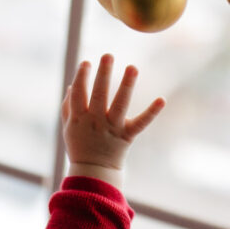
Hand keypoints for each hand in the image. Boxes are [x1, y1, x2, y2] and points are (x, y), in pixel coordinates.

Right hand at [61, 54, 165, 187]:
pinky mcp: (127, 136)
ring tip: (132, 67)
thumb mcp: (68, 128)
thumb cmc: (80, 147)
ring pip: (120, 105)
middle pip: (99, 95)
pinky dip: (152, 112)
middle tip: (108, 56)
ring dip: (126, 85)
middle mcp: (95, 122)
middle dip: (103, 74)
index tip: (86, 62)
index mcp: (78, 118)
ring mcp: (112, 129)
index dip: (82, 77)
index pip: (79, 93)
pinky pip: (140, 123)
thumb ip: (68, 106)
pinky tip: (161, 99)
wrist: (93, 173)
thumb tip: (72, 85)